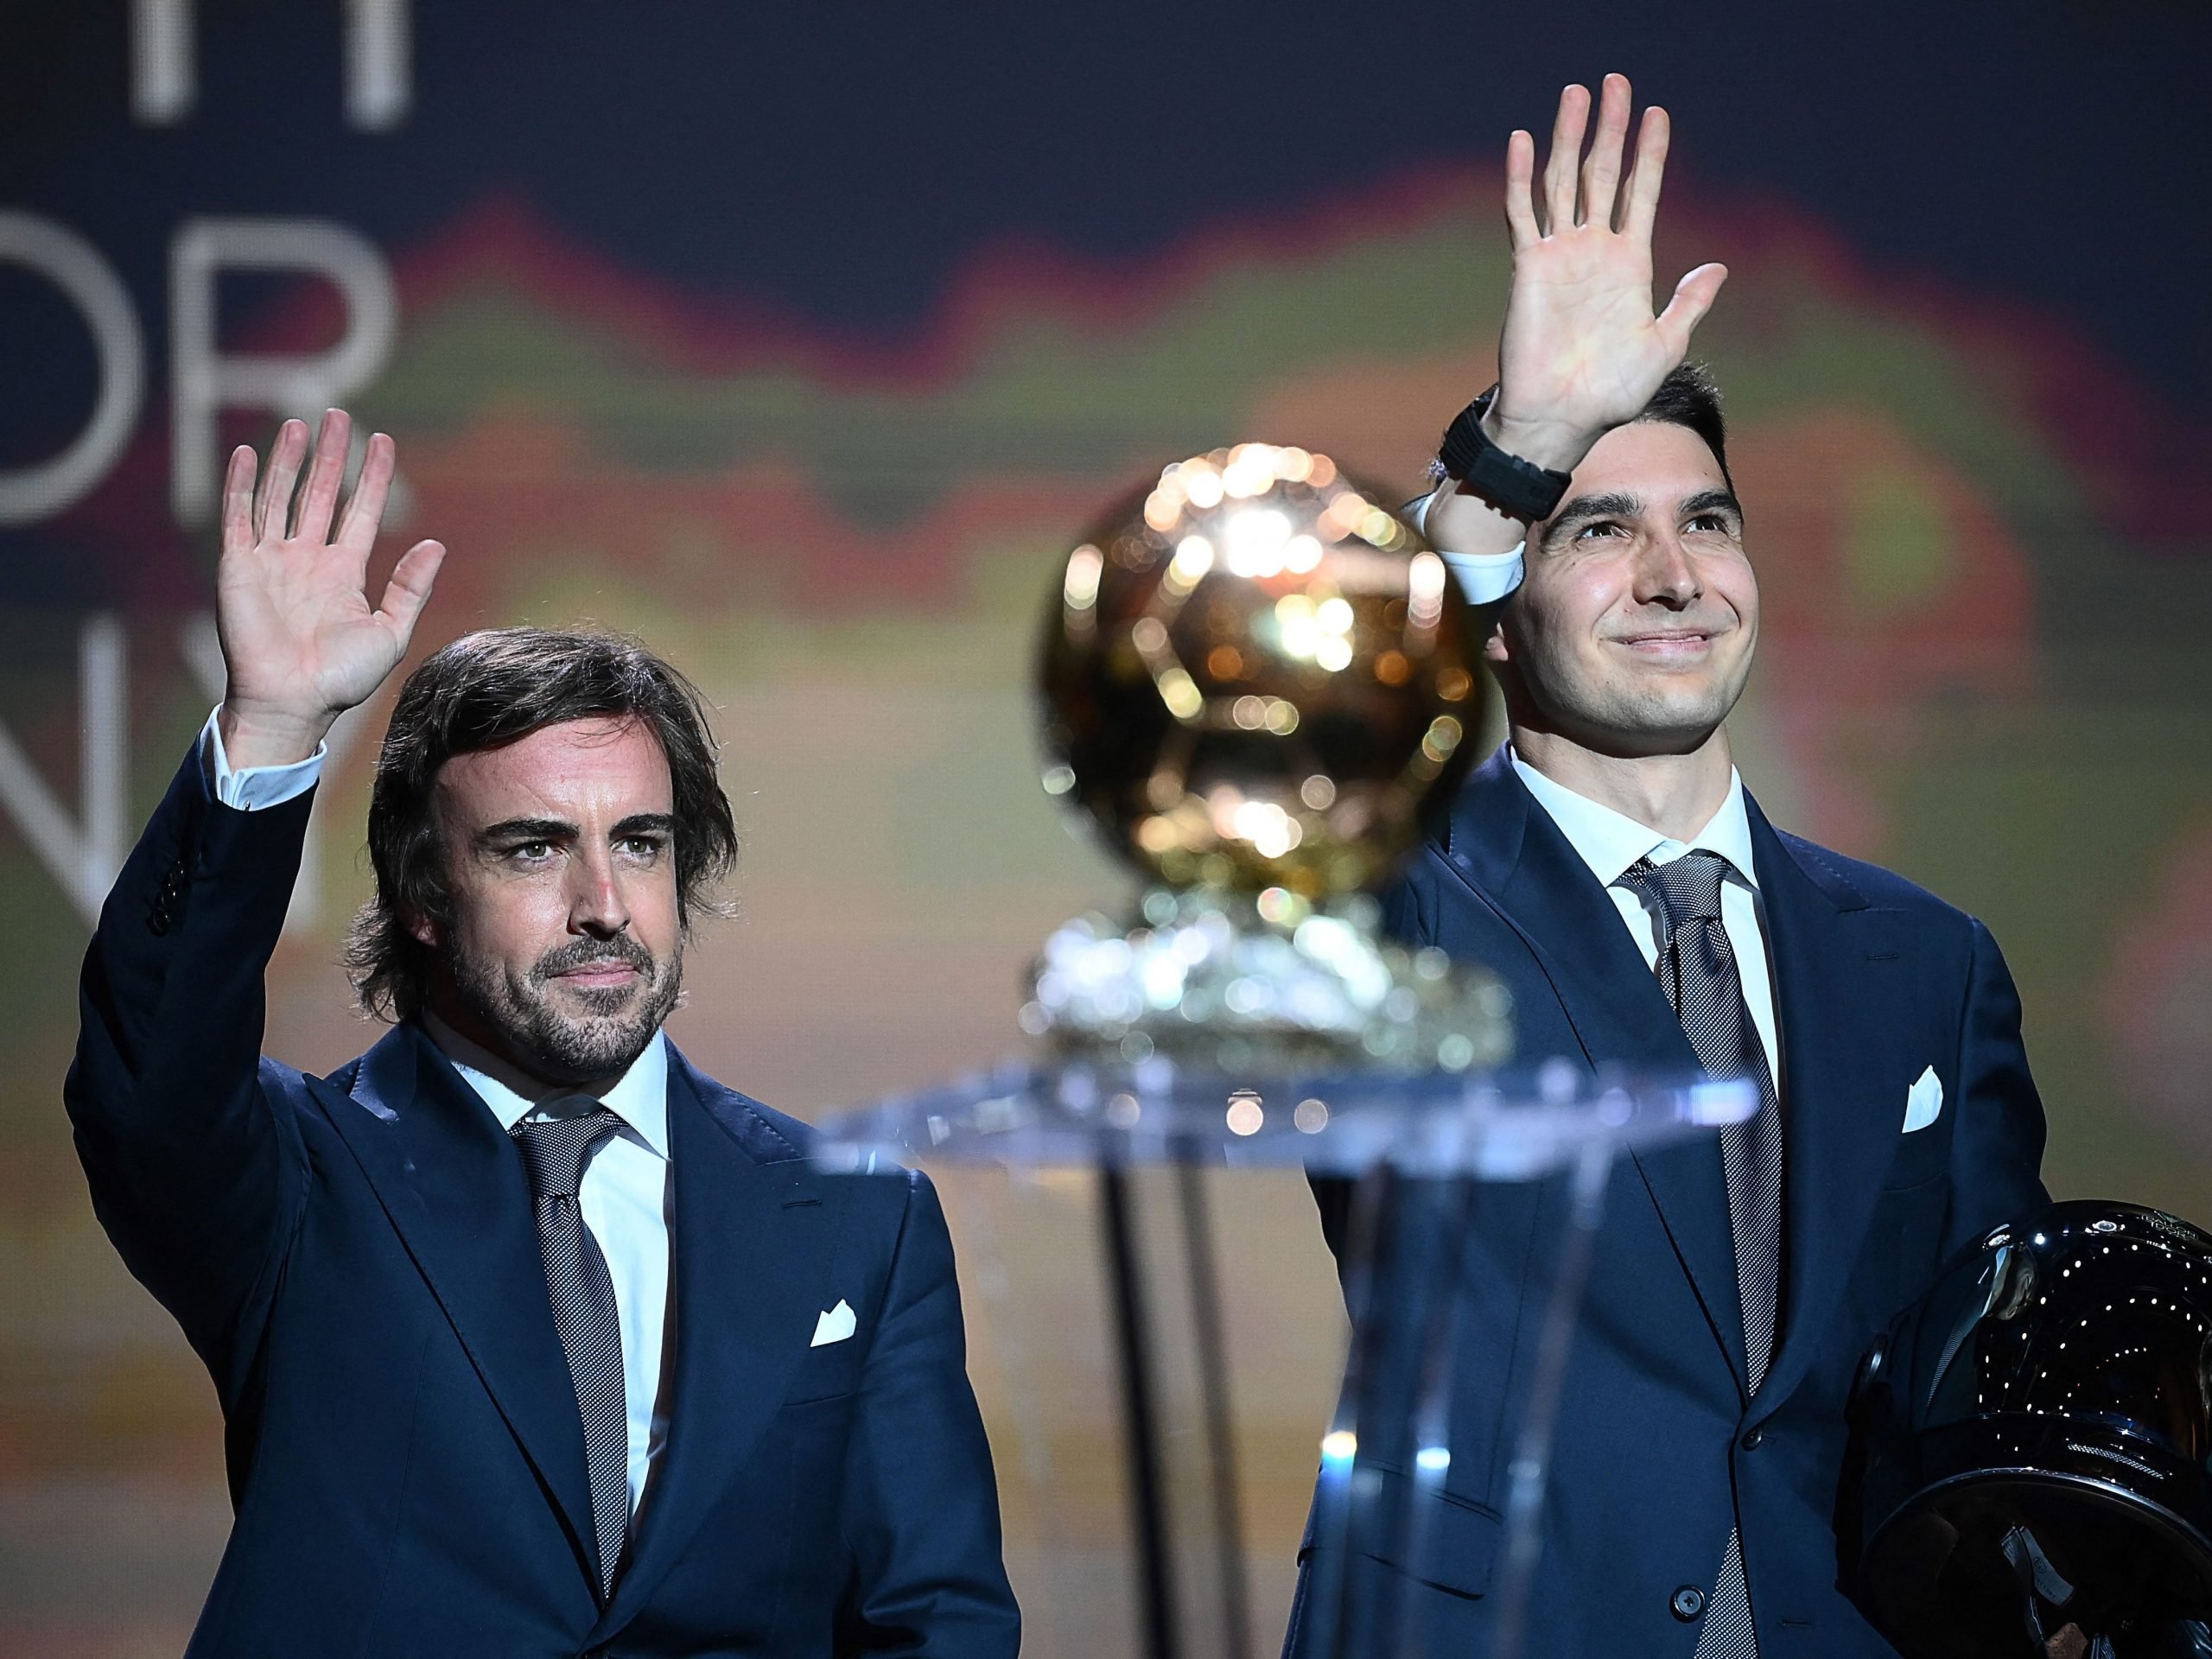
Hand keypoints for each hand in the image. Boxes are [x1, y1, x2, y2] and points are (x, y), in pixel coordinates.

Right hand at [216, 409, 445, 768]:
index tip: (382, 441)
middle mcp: (308, 559)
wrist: (292, 702)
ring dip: (288, 460)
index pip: (361, 510)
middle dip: (330, 456)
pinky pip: (238, 517)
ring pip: (280, 496)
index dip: (372, 477)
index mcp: (345, 572)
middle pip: (320, 493)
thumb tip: (437, 544)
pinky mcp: (238, 566)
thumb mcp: (389, 632)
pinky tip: (246, 453)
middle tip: (338, 415)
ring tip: (299, 424)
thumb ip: (411, 588)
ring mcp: (272, 560)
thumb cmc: (341, 678)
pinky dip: (239, 484)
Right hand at [1487, 74, 1727, 471]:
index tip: (1659, 114)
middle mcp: (1595, 251)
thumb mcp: (1664, 345)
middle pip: (1605, 174)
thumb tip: (1718, 267)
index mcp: (1631, 264)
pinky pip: (1524, 213)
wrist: (1563, 417)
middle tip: (1616, 82)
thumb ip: (1688, 303)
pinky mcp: (1528, 267)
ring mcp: (1560, 255)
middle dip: (1611, 128)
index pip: (1643, 193)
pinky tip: (1523, 140)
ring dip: (1570, 137)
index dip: (1651, 154)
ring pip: (1565, 182)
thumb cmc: (1613, 392)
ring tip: (1577, 94)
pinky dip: (1521, 177)